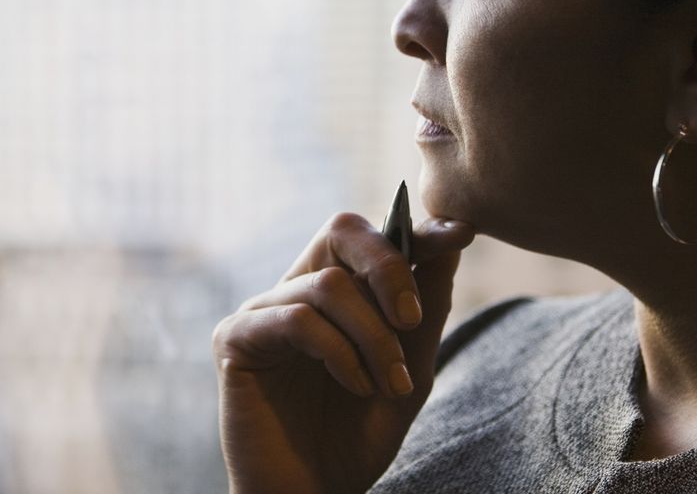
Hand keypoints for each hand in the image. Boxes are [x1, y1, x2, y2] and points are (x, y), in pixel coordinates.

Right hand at [212, 213, 474, 493]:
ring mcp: (261, 311)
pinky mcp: (235, 338)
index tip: (462, 234)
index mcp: (334, 291)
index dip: (417, 229)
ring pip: (328, 284)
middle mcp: (295, 290)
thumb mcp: (409, 369)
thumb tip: (450, 243)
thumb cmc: (355, 436)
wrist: (316, 493)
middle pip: (341, 230)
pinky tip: (355, 387)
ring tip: (391, 384)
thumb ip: (425, 309)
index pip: (371, 238)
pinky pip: (296, 319)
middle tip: (412, 319)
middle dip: (389, 267)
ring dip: (373, 335)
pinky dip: (338, 353)